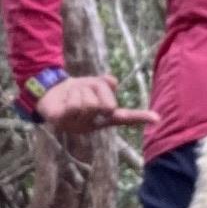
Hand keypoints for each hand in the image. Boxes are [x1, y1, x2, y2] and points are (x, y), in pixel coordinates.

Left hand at [35, 74, 159, 133]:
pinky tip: (64, 100)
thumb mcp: (93, 83)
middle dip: (94, 92)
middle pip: (105, 104)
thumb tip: (112, 81)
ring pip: (89, 103)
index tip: (157, 119)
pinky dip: (70, 96)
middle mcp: (92, 125)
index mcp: (103, 117)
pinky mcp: (62, 123)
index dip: (140, 117)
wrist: (48, 93)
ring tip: (72, 95)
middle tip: (83, 92)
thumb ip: (105, 84)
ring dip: (79, 91)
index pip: (125, 117)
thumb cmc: (76, 90)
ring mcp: (77, 126)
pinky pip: (75, 105)